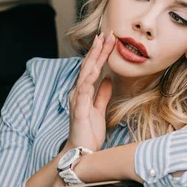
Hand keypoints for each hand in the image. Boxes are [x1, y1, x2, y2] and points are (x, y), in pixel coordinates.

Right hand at [67, 32, 114, 151]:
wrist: (81, 152)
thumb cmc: (88, 133)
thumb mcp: (99, 109)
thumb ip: (102, 94)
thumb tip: (108, 79)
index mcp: (83, 92)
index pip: (93, 69)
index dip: (100, 54)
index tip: (108, 40)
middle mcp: (78, 93)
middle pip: (89, 67)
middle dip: (97, 50)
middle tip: (105, 34)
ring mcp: (77, 100)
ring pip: (86, 74)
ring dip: (94, 59)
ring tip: (100, 44)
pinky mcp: (79, 110)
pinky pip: (83, 92)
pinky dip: (88, 80)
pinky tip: (95, 70)